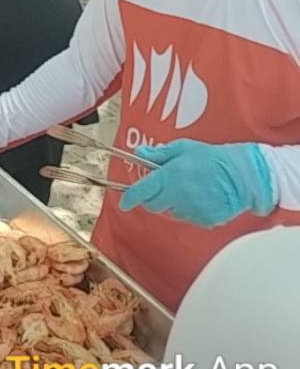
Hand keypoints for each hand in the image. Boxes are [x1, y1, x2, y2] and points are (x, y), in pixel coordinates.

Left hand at [119, 140, 275, 225]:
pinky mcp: (203, 220)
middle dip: (152, 197)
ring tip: (189, 187)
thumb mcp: (183, 148)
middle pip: (153, 205)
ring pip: (171, 211)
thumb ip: (159, 154)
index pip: (141, 192)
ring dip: (172, 202)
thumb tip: (139, 153)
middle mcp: (177, 196)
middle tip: (164, 185)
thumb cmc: (213, 158)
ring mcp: (191, 210)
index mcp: (170, 176)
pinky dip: (189, 209)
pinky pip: (188, 217)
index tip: (125, 201)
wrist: (243, 175)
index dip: (129, 198)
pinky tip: (200, 196)